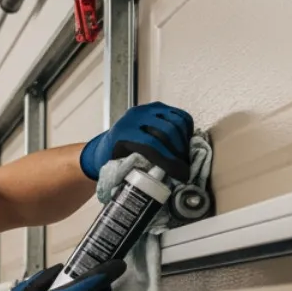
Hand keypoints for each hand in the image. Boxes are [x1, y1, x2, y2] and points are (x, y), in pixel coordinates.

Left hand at [79, 101, 194, 181]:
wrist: (105, 145)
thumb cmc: (111, 160)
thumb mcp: (118, 167)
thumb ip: (134, 171)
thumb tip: (158, 183)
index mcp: (123, 132)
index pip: (152, 144)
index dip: (168, 160)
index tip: (180, 174)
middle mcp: (135, 116)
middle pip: (167, 131)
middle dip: (179, 151)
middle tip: (185, 167)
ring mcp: (147, 109)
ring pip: (176, 122)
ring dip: (184, 141)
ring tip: (185, 157)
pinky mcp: (157, 107)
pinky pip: (179, 115)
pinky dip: (186, 129)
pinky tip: (186, 142)